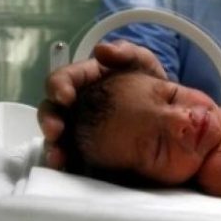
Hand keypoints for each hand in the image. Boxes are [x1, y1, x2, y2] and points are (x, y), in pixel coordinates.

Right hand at [38, 40, 165, 168]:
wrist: (170, 114)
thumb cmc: (149, 83)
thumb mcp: (142, 63)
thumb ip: (126, 52)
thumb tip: (101, 50)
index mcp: (82, 81)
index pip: (61, 81)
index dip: (58, 86)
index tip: (64, 96)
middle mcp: (74, 107)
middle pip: (51, 111)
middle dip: (49, 120)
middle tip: (55, 130)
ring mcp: (77, 131)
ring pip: (56, 139)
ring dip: (53, 147)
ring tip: (58, 157)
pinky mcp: (86, 154)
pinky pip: (72, 160)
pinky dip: (68, 166)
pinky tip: (69, 170)